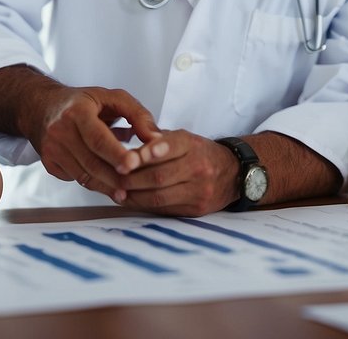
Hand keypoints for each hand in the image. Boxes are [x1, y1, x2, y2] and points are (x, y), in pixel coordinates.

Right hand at [36, 85, 161, 202]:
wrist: (44, 107)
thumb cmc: (84, 102)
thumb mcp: (112, 97)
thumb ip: (138, 114)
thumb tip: (156, 138)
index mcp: (76, 112)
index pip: (97, 138)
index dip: (116, 153)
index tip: (133, 164)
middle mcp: (60, 131)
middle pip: (91, 161)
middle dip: (116, 176)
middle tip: (136, 183)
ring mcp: (52, 149)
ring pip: (83, 175)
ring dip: (107, 185)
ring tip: (127, 191)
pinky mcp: (50, 163)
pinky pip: (76, 179)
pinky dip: (95, 185)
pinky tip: (110, 186)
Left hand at [114, 130, 238, 216]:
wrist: (233, 173)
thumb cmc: (200, 153)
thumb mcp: (183, 138)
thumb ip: (157, 140)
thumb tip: (129, 148)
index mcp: (192, 145)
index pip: (170, 146)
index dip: (148, 153)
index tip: (127, 158)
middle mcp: (198, 167)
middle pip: (159, 176)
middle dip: (132, 178)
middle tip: (113, 177)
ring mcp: (198, 190)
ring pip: (159, 196)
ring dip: (134, 195)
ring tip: (117, 191)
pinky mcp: (196, 209)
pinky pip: (164, 209)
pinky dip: (144, 206)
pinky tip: (131, 200)